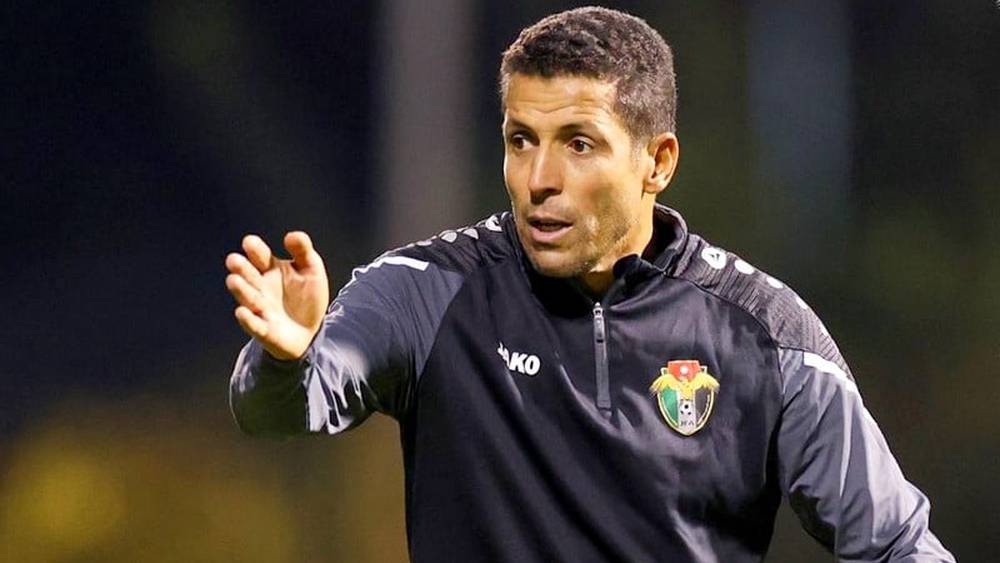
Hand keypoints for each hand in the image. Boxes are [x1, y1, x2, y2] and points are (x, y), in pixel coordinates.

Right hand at [225, 231, 329, 359]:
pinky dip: (248, 319)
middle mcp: (260, 287)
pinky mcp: (263, 330)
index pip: (260, 256)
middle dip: (241, 268)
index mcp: (271, 269)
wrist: (310, 331)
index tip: (250, 242)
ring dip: (241, 290)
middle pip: (248, 275)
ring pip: (247, 298)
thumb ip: (303, 251)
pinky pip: (254, 324)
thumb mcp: (312, 270)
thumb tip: (291, 235)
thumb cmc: (307, 296)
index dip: (255, 249)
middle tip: (233, 260)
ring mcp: (260, 308)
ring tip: (234, 280)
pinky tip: (242, 312)